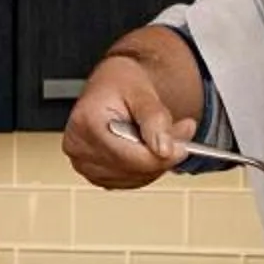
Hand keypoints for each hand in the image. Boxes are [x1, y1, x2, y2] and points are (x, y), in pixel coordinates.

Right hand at [62, 55, 195, 190]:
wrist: (111, 85)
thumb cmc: (120, 82)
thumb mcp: (142, 91)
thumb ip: (155, 120)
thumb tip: (165, 150)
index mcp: (86, 124)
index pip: (128, 157)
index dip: (161, 156)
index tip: (184, 146)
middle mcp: (79, 148)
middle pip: (132, 170)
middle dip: (162, 156)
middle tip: (182, 132)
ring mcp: (83, 163)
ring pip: (134, 178)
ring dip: (154, 162)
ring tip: (162, 134)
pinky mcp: (93, 173)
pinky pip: (129, 181)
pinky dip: (144, 168)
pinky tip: (146, 146)